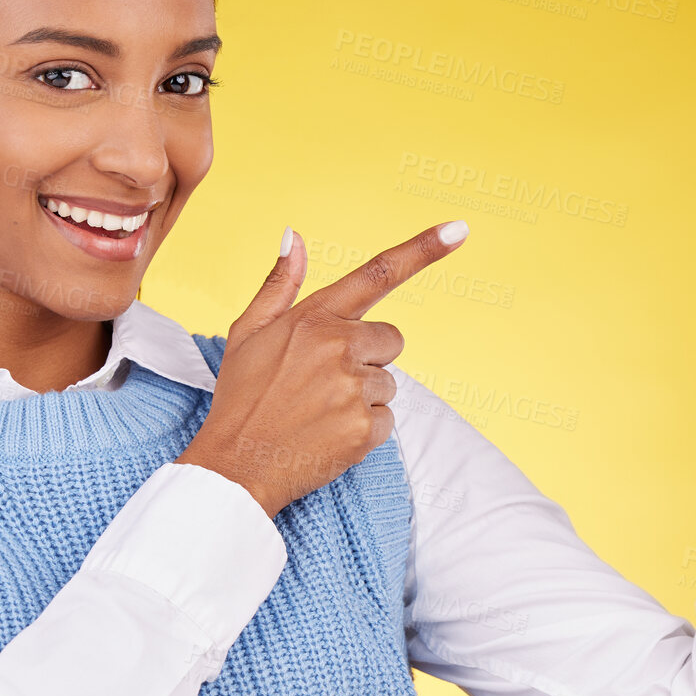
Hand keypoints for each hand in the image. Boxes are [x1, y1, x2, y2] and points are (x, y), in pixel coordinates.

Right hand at [176, 221, 468, 517]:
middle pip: (392, 340)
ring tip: (319, 412)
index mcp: (313, 318)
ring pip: (388, 383)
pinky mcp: (365, 428)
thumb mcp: (247, 332)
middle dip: (369, 357)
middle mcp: (338, 347)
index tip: (460, 229)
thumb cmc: (241, 398)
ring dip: (363, 396)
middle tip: (324, 381)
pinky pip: (386, 420)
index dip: (423, 249)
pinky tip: (328, 434)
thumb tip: (295, 236)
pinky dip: (364, 429)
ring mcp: (354, 389)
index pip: (376, 274)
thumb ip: (279, 284)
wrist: (235, 466)